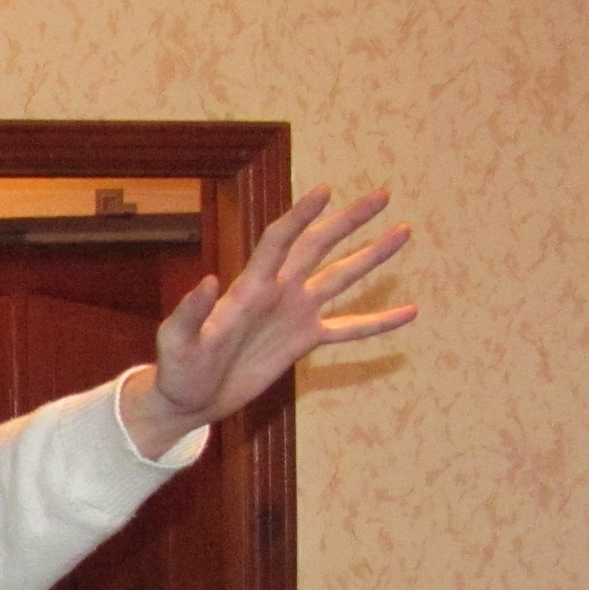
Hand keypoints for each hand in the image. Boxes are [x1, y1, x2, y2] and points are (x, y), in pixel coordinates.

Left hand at [126, 186, 416, 455]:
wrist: (189, 399)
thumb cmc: (178, 369)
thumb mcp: (178, 342)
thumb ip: (191, 313)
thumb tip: (209, 280)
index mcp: (249, 287)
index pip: (279, 241)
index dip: (301, 216)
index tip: (325, 190)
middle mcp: (278, 291)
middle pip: (320, 245)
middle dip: (350, 220)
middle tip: (383, 194)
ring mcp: (294, 314)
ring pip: (341, 277)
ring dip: (372, 255)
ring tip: (403, 231)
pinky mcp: (304, 340)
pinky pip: (348, 328)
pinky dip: (378, 323)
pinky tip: (410, 312)